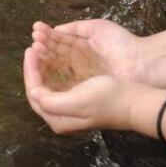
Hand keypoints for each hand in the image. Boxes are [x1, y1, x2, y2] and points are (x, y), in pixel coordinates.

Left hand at [23, 45, 145, 133]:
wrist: (135, 102)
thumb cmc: (108, 99)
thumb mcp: (78, 101)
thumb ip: (52, 101)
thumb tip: (33, 93)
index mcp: (58, 119)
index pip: (34, 92)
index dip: (30, 70)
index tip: (31, 50)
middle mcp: (60, 116)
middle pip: (38, 89)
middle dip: (34, 67)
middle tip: (33, 47)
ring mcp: (69, 109)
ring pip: (47, 85)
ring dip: (42, 67)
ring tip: (41, 49)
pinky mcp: (78, 100)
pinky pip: (58, 83)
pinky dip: (53, 69)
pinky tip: (54, 58)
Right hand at [31, 20, 143, 80]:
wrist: (141, 63)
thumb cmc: (122, 43)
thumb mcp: (97, 28)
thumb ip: (76, 27)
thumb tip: (55, 29)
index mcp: (82, 48)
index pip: (60, 42)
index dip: (47, 36)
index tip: (35, 30)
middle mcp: (77, 62)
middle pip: (55, 54)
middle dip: (42, 46)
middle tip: (33, 40)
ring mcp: (79, 76)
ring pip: (56, 66)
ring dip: (43, 58)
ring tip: (34, 48)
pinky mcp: (81, 89)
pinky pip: (62, 82)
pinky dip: (51, 73)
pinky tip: (41, 63)